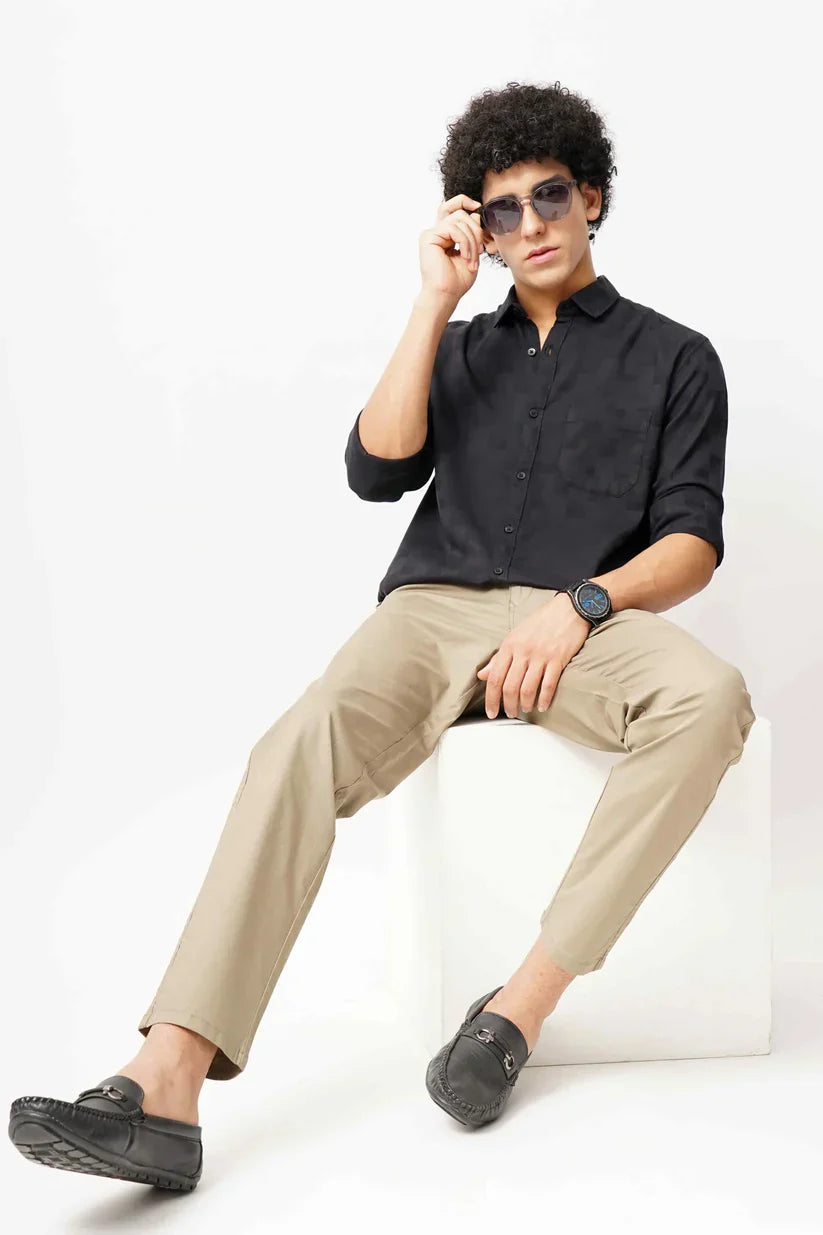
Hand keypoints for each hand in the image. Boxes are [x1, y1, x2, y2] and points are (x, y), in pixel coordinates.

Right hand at [418, 194, 488, 301]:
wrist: (446, 294)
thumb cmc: (457, 280)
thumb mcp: (471, 252)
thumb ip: (473, 233)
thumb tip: (474, 213)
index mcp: (445, 235)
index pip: (455, 210)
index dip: (467, 204)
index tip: (479, 209)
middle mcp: (436, 232)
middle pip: (460, 213)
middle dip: (475, 231)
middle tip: (480, 251)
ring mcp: (431, 234)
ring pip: (459, 220)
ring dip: (471, 240)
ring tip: (472, 259)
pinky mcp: (428, 237)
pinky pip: (453, 228)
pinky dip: (464, 242)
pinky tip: (464, 256)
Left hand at [477, 592, 590, 718]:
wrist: (569, 609)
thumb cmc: (542, 622)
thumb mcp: (515, 635)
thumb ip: (499, 657)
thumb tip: (483, 674)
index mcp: (510, 645)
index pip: (495, 677)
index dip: (491, 698)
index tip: (491, 711)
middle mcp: (523, 651)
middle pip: (510, 686)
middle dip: (508, 705)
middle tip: (510, 713)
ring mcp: (541, 656)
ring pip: (527, 688)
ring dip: (525, 704)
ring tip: (525, 709)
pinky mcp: (558, 659)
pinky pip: (548, 684)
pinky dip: (544, 698)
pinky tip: (542, 705)